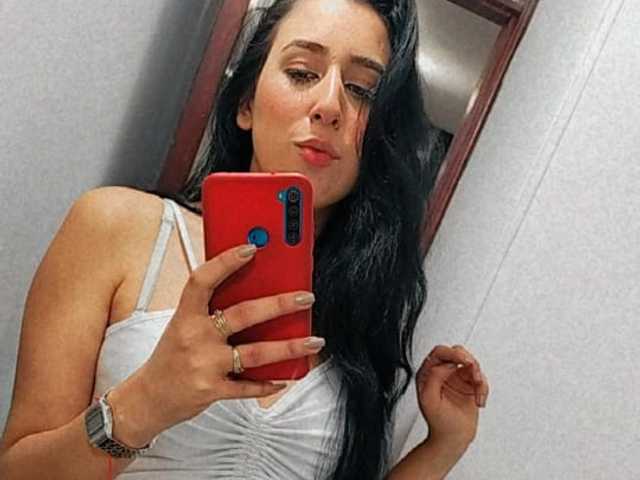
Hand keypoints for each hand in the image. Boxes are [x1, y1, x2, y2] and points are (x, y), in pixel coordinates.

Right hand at [115, 244, 322, 440]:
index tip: (251, 248)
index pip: (203, 281)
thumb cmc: (169, 357)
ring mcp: (205, 365)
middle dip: (280, 304)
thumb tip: (247, 287)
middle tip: (305, 297)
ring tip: (313, 340)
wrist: (148, 398)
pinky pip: (249, 386)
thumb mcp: (182, 325)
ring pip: (256, 352)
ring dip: (290, 347)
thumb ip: (208, 309)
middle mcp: (195, 338)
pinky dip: (270, 382)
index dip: (225, 262)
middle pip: (244, 314)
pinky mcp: (213, 390)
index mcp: (185, 316)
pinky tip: (286, 376)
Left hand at [416, 344, 489, 447]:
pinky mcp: (469, 384)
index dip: (452, 353)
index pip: (439, 353)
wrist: (453, 438)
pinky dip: (483, 387)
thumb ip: (434, 377)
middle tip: (474, 374)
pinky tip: (479, 400)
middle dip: (468, 361)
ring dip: (478, 375)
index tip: (464, 361)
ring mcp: (456, 377)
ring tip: (478, 391)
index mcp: (427, 373)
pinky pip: (480, 377)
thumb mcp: (429, 399)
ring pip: (471, 362)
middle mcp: (442, 372)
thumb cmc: (439, 422)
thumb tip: (445, 364)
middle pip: (456, 352)